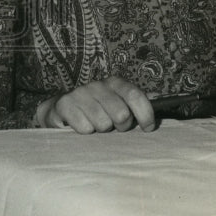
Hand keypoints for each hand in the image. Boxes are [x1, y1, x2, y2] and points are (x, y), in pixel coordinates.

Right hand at [34, 76, 155, 133]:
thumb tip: (155, 119)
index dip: (145, 114)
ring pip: (103, 123)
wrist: (60, 109)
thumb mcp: (117, 104)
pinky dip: (85, 132)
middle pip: (121, 114)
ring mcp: (81, 93)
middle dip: (121, 126)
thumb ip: (135, 108)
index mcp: (116, 83)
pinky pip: (84, 128)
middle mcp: (99, 85)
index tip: (148, 128)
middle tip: (114, 126)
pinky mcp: (64, 104)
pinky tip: (80, 125)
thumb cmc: (96, 109)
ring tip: (95, 125)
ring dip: (101, 130)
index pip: (136, 95)